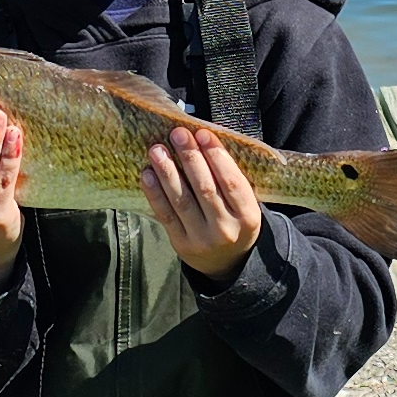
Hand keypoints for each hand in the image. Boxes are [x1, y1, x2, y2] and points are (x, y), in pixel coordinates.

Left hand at [142, 124, 265, 281]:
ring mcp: (202, 239)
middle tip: (177, 134)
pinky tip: (148, 174)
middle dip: (190, 157)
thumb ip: (230, 178)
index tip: (202, 133)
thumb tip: (202, 140)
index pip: (231, 181)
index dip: (216, 155)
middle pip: (205, 188)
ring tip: (157, 149)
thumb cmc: (235, 221)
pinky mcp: (181, 244)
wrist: (228, 263)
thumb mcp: (245, 204)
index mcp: (248, 216)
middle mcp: (226, 229)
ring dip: (168, 172)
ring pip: (183, 200)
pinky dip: (155, 193)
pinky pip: (166, 215)